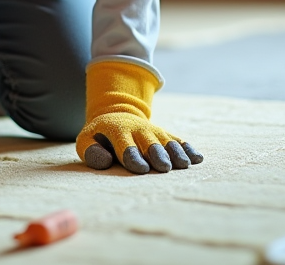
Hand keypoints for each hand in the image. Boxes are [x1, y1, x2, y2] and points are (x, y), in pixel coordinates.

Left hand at [77, 60, 203, 173]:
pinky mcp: (165, 134)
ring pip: (167, 142)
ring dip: (176, 153)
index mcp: (117, 130)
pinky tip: (198, 158)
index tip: (141, 169)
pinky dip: (188, 149)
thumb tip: (106, 161)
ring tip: (184, 165)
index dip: (133, 157)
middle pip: (150, 144)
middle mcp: (138, 129)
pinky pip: (178, 140)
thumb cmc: (99, 138)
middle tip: (164, 168)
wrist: (116, 115)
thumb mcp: (86, 141)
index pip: (125, 145)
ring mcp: (154, 131)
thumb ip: (91, 151)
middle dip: (157, 155)